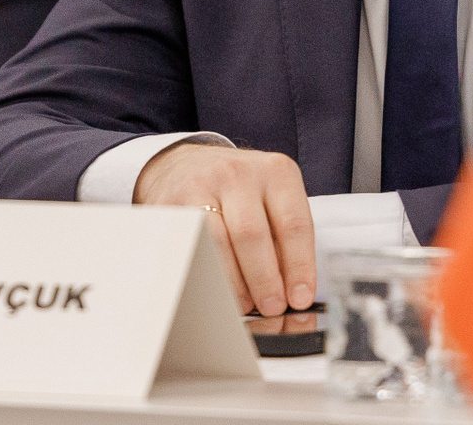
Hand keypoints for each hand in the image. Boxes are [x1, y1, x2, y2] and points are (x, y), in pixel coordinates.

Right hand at [134, 143, 314, 316]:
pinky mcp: (172, 203)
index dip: (299, 266)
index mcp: (276, 172)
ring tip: (244, 305)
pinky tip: (213, 290)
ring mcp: (202, 185)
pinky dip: (203, 274)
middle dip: (264, 279)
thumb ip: (284, 238)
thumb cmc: (238, 191)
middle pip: (253, 234)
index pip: (294, 224)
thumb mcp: (271, 200)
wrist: (185, 165)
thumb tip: (293, 289)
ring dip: (233, 283)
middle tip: (271, 307)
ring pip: (217, 243)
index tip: (300, 297)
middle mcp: (239, 173)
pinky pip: (190, 247)